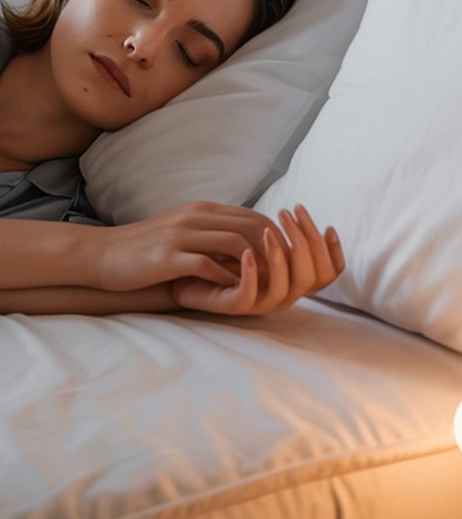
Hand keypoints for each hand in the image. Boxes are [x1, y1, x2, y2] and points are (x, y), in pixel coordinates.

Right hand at [93, 200, 280, 295]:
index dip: (275, 240)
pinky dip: (225, 280)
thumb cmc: (147, 249)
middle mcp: (194, 216)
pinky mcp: (167, 257)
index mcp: (201, 210)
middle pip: (251, 228)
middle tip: (282, 279)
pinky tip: (230, 293)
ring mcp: (181, 235)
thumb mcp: (184, 230)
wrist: (104, 254)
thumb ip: (212, 232)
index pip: (254, 217)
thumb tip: (249, 246)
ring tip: (261, 288)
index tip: (284, 263)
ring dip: (255, 268)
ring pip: (235, 244)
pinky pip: (207, 265)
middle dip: (273, 254)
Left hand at [169, 203, 343, 316]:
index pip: (328, 273)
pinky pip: (251, 295)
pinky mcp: (235, 305)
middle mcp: (283, 294)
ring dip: (280, 255)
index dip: (333, 252)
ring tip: (268, 230)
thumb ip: (277, 235)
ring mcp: (260, 302)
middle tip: (288, 213)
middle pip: (312, 275)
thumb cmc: (222, 254)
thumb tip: (298, 215)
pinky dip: (252, 273)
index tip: (327, 225)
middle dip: (305, 241)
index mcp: (292, 280)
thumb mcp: (256, 242)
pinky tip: (246, 252)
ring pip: (286, 286)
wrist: (185, 271)